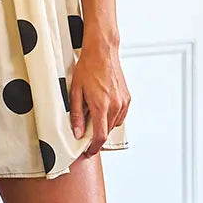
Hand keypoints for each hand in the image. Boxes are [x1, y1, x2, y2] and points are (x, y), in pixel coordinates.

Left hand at [69, 36, 130, 156]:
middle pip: (107, 131)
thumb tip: (77, 132)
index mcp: (101, 105)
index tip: (88, 151)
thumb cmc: (88, 67)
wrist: (102, 52)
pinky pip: (120, 115)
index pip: (100, 136)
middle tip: (85, 130)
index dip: (93, 147)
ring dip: (104, 125)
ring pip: (114, 124)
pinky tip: (103, 107)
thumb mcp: (76, 90)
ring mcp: (123, 102)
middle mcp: (115, 105)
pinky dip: (112, 116)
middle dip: (96, 135)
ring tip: (93, 113)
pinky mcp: (127, 98)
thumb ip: (77, 114)